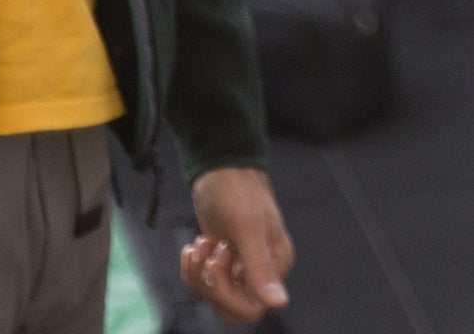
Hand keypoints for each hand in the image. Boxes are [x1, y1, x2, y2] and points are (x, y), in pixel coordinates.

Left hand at [180, 167, 292, 324]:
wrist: (220, 166)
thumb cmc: (237, 190)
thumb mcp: (247, 227)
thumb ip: (260, 267)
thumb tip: (279, 302)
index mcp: (275, 264)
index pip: (252, 307)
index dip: (227, 292)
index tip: (217, 259)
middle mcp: (260, 270)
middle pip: (232, 307)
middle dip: (211, 285)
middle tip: (207, 253)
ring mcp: (240, 267)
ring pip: (214, 296)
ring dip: (199, 274)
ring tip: (201, 243)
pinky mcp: (222, 261)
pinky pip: (204, 282)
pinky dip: (193, 268)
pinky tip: (196, 245)